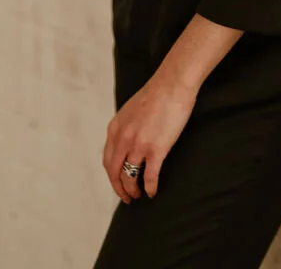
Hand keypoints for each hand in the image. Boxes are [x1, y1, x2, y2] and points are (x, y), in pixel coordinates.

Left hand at [103, 74, 196, 202]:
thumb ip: (126, 127)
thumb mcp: (131, 109)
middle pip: (114, 173)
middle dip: (119, 188)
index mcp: (115, 128)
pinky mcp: (156, 149)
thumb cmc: (157, 93)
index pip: (108, 160)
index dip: (112, 176)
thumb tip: (127, 141)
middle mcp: (123, 138)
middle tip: (127, 197)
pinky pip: (149, 176)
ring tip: (139, 195)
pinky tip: (153, 191)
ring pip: (129, 177)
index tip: (118, 183)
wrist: (173, 83)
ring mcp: (138, 145)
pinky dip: (150, 187)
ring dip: (133, 190)